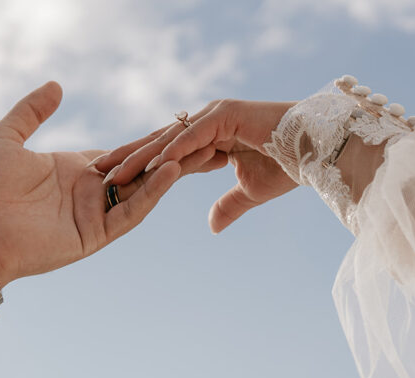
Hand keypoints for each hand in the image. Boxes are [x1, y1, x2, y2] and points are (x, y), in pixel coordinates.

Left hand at [0, 82, 218, 288]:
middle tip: (206, 139)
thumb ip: (32, 111)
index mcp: (74, 171)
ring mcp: (94, 215)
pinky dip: (151, 193)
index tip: (176, 126)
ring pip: (142, 192)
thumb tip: (57, 86)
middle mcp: (89, 194)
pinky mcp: (95, 234)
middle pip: (140, 173)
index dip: (147, 142)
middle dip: (171, 158)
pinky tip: (169, 171)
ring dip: (168, 173)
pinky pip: (130, 212)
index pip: (120, 154)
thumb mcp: (6, 138)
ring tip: (197, 151)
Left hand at [95, 100, 300, 232]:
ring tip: (109, 172)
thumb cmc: (289, 166)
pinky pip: (190, 138)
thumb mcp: (250, 191)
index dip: (139, 165)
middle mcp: (207, 121)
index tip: (112, 181)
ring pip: (167, 139)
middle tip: (94, 172)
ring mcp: (214, 114)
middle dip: (126, 157)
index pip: (166, 151)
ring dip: (137, 156)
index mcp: (209, 134)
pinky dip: (168, 152)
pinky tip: (146, 166)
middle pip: (158, 142)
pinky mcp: (225, 115)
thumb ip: (228, 206)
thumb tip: (212, 226)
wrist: (319, 150)